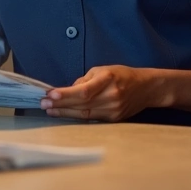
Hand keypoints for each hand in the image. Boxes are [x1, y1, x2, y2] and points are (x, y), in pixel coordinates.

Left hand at [42, 65, 158, 121]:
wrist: (147, 88)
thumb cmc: (122, 75)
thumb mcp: (102, 70)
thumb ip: (84, 80)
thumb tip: (67, 91)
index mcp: (108, 79)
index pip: (84, 91)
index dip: (66, 95)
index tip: (50, 95)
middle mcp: (112, 96)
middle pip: (82, 104)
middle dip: (60, 105)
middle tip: (43, 104)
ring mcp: (114, 110)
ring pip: (85, 114)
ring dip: (65, 112)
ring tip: (49, 110)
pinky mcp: (114, 119)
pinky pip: (92, 118)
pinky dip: (77, 116)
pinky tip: (65, 114)